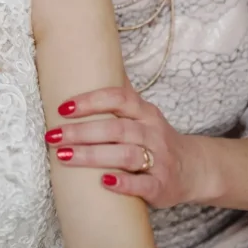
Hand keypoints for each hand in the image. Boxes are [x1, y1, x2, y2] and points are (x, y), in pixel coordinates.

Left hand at [45, 86, 204, 208]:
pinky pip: (143, 185)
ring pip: (126, 155)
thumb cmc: (155, 138)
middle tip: (52, 136)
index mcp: (145, 112)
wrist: (194, 170)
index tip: (62, 108)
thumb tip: (91, 61)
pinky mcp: (162, 186)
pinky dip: (123, 183)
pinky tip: (103, 182)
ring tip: (63, 157)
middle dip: (81, 132)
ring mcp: (159, 160)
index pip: (118, 98)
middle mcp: (153, 133)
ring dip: (92, 155)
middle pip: (116, 128)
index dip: (90, 101)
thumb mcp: (143, 114)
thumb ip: (120, 94)